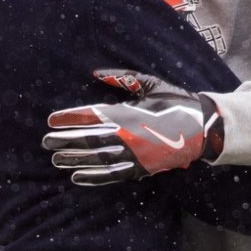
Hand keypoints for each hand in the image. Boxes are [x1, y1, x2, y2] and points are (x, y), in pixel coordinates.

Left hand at [42, 69, 223, 185]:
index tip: (52, 120)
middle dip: (66, 140)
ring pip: (98, 159)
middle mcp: (129, 135)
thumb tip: (96, 72)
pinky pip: (113, 175)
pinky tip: (78, 177)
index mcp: (130, 112)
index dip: (70, 118)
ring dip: (75, 159)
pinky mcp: (142, 168)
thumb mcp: (152, 84)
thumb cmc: (176, 101)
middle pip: (90, 139)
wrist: (204, 127)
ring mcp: (135, 154)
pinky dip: (94, 177)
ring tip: (56, 159)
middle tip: (46, 142)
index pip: (92, 115)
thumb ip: (123, 79)